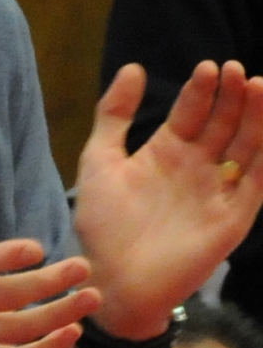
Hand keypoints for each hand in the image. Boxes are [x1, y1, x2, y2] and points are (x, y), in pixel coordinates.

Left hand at [71, 62, 262, 336]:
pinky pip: (257, 183)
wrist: (112, 280)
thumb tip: (133, 67)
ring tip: (259, 86)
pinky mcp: (234, 218)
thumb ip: (114, 116)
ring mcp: (218, 191)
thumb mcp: (100, 161)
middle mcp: (197, 167)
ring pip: (246, 147)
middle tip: (236, 70)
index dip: (200, 90)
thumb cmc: (102, 224)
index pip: (191, 112)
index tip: (207, 67)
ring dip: (255, 118)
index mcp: (167, 152)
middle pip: (224, 124)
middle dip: (232, 97)